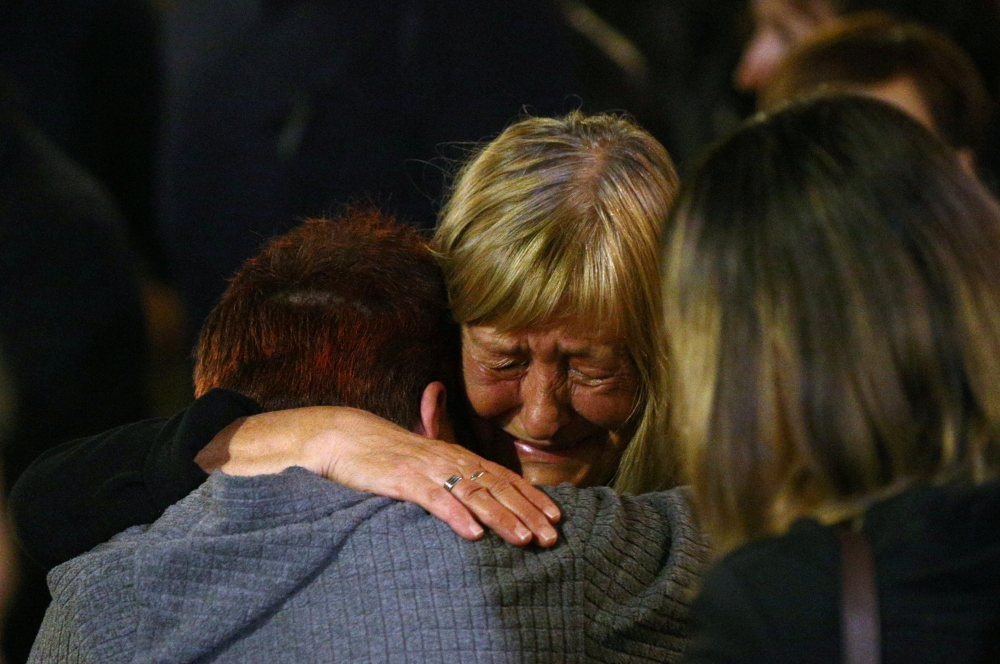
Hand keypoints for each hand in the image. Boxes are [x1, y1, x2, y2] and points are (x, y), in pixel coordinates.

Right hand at [196, 407, 560, 546]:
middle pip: (496, 487)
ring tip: (523, 539)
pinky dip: (455, 515)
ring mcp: (427, 468)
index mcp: (456, 455)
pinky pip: (434, 499)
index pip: (502, 476)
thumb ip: (453, 469)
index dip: (531, 496)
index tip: (556, 517)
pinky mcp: (403, 480)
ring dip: (501, 518)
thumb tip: (478, 482)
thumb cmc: (386, 453)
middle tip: (551, 536)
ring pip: (472, 494)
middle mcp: (449, 459)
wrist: (343, 437)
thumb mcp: (426, 458)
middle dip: (526, 512)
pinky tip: (473, 534)